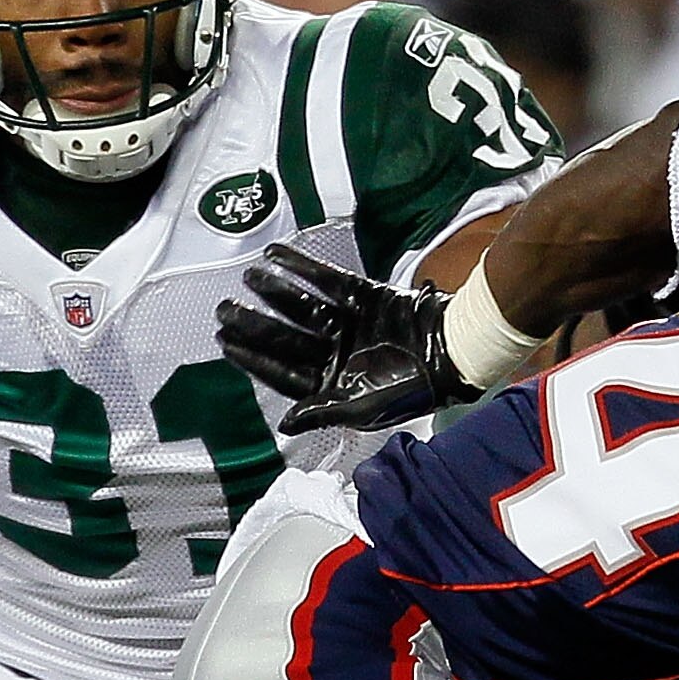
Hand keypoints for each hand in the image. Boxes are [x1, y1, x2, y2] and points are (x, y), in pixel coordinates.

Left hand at [215, 244, 470, 432]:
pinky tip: (275, 255)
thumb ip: (321, 411)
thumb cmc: (411, 389)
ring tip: (249, 278)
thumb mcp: (362, 408)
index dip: (253, 357)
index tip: (226, 342)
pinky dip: (302, 267)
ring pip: (302, 306)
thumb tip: (284, 423)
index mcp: (332, 385)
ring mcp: (348, 324)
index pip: (282, 371)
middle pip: (286, 336)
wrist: (454, 351)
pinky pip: (326, 280)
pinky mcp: (363, 297)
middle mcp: (336, 354)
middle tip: (224, 309)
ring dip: (275, 291)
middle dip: (255, 323)